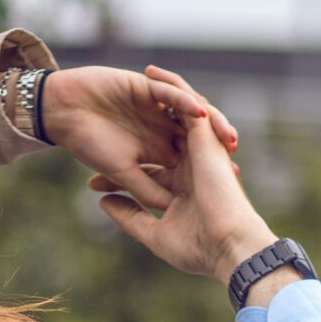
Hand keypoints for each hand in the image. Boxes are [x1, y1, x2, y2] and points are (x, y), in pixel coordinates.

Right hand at [41, 65, 239, 215]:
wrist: (63, 114)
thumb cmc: (88, 144)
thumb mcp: (123, 173)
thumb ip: (146, 189)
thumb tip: (170, 208)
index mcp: (159, 151)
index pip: (191, 162)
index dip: (209, 173)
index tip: (227, 190)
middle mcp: (163, 129)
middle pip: (199, 137)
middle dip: (217, 148)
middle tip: (234, 163)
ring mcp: (158, 108)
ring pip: (192, 114)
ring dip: (211, 123)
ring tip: (226, 136)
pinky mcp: (149, 87)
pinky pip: (172, 94)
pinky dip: (184, 101)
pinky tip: (198, 111)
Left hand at [91, 90, 279, 286]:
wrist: (227, 245)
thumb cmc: (196, 248)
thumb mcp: (153, 234)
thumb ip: (129, 216)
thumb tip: (104, 202)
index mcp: (180, 191)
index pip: (147, 175)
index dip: (119, 176)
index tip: (93, 182)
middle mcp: (189, 167)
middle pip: (158, 141)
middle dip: (134, 130)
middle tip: (103, 119)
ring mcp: (199, 151)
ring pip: (176, 116)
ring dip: (157, 95)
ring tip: (135, 76)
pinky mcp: (206, 137)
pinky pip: (188, 101)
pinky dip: (172, 86)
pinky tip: (151, 74)